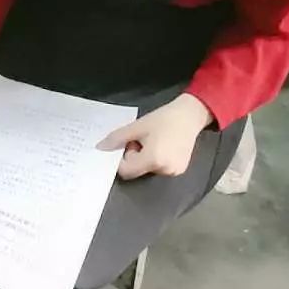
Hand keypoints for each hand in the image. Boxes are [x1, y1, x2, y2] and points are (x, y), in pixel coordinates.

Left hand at [97, 93, 214, 180]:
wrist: (189, 116)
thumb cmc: (162, 119)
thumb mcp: (136, 127)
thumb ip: (116, 139)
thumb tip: (100, 148)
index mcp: (153, 160)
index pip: (126, 171)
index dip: (121, 159)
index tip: (126, 144)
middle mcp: (164, 170)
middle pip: (137, 170)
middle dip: (134, 156)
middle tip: (141, 139)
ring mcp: (174, 172)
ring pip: (147, 169)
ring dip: (144, 157)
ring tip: (153, 141)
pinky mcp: (180, 170)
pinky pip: (159, 168)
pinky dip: (155, 159)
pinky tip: (163, 146)